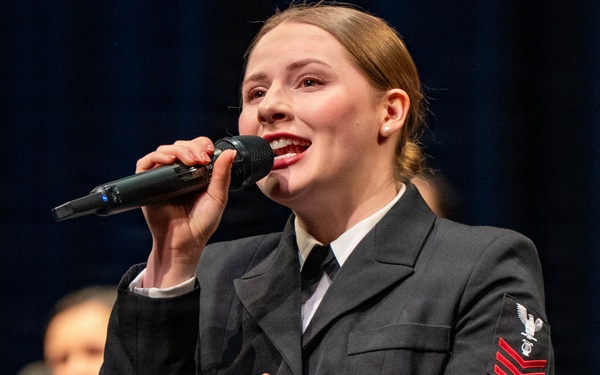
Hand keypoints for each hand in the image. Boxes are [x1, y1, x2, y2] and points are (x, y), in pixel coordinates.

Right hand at [137, 137, 235, 287]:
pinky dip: (157, 156)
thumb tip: (230, 151)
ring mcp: (162, 177)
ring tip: (190, 160)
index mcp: (195, 173)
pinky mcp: (147, 183)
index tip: (211, 151)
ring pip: (165, 150)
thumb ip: (222, 175)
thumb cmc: (201, 223)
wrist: (185, 241)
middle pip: (180, 145)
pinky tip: (169, 160)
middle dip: (193, 147)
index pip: (196, 148)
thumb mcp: (217, 197)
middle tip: (202, 158)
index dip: (202, 144)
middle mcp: (177, 172)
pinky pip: (146, 163)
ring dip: (179, 150)